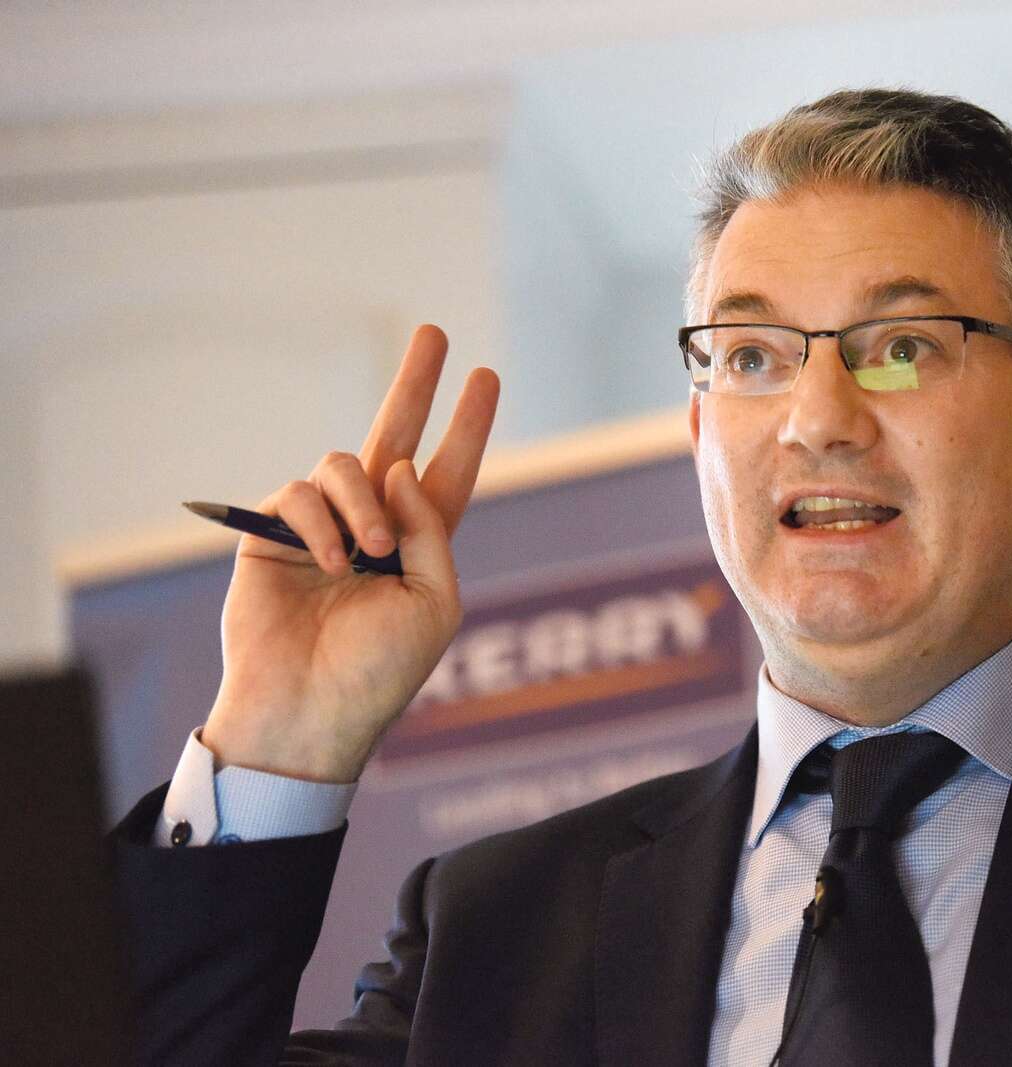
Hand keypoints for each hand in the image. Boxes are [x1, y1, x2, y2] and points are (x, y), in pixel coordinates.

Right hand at [200, 326, 499, 781]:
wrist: (310, 712)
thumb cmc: (379, 671)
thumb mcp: (435, 601)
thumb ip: (430, 529)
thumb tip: (400, 465)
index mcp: (419, 547)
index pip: (447, 474)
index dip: (468, 427)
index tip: (486, 376)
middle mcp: (371, 528)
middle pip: (394, 437)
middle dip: (416, 384)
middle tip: (435, 331)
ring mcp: (320, 528)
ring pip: (345, 466)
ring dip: (364, 503)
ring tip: (370, 553)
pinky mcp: (271, 534)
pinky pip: (300, 493)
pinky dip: (320, 523)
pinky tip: (332, 564)